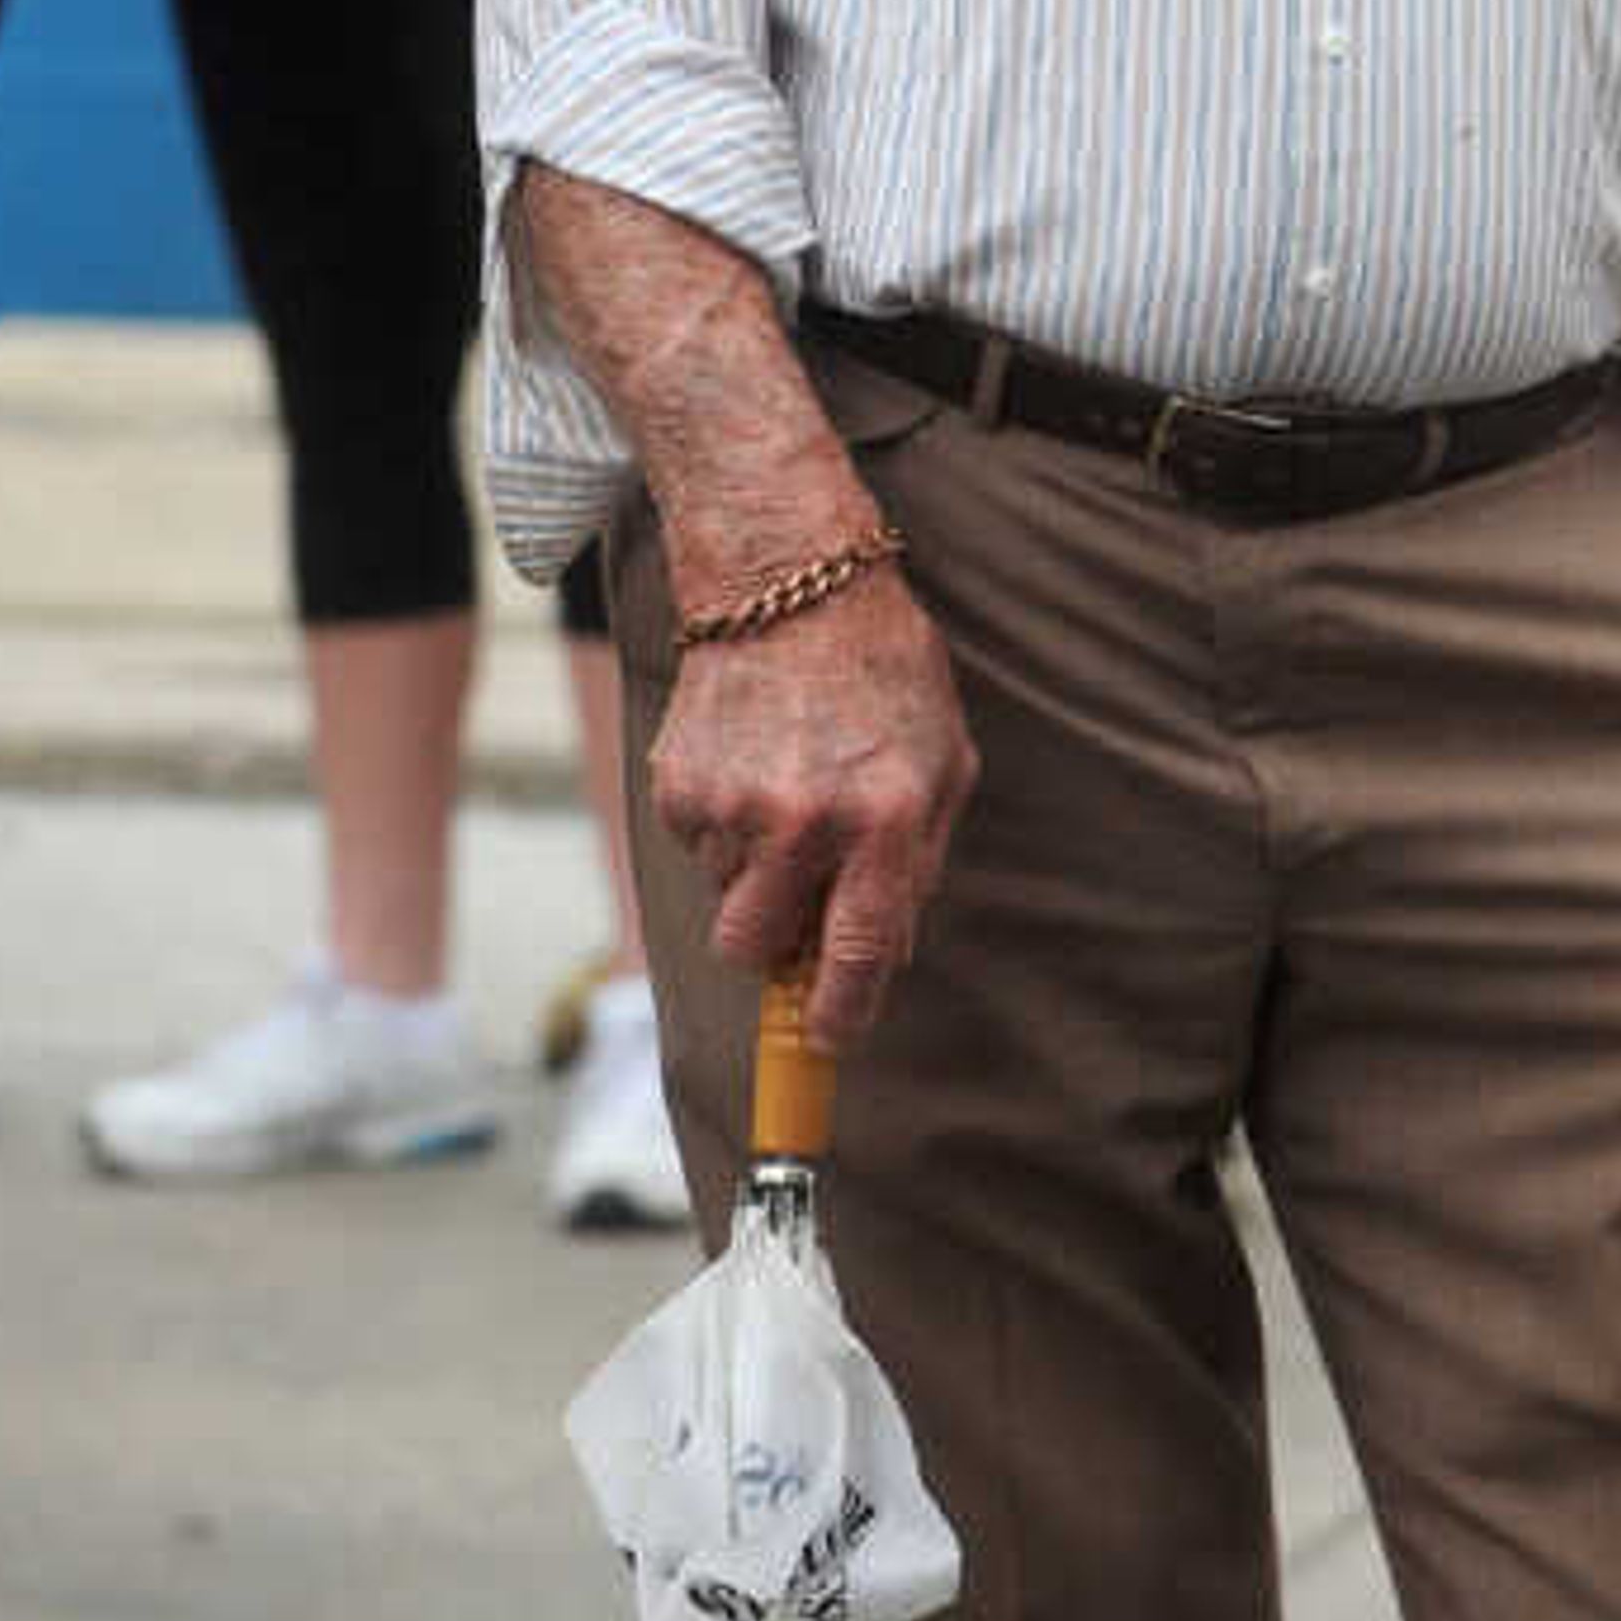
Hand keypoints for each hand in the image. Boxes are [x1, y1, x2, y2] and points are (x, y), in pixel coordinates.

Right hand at [647, 564, 977, 1047]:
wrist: (785, 579)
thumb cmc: (883, 672)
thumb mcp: (944, 762)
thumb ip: (920, 862)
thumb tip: (884, 952)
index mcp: (884, 820)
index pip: (858, 954)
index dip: (840, 1014)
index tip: (826, 1041)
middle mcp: (803, 822)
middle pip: (756, 948)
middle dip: (773, 944)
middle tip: (797, 900)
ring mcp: (730, 804)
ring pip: (724, 897)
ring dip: (753, 875)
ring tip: (784, 795)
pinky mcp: (676, 783)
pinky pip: (695, 849)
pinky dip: (721, 829)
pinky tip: (750, 766)